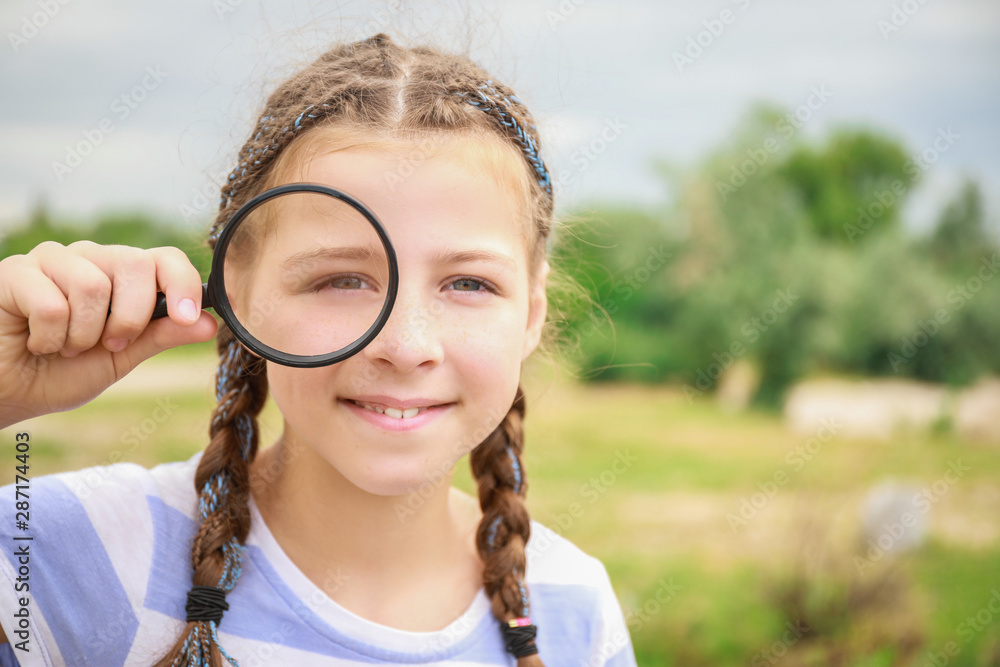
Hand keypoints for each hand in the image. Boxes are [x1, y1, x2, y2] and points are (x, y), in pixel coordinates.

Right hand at [0, 241, 217, 427]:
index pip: (164, 259)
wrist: (5, 392)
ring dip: (82, 334)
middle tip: (108, 345)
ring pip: (93, 284)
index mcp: (123, 277)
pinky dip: (49, 337)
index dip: (183, 284)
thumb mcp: (121, 359)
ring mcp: (53, 260)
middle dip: (130, 318)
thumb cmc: (59, 373)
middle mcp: (92, 260)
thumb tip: (211, 323)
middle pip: (136, 264)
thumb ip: (160, 336)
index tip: (189, 317)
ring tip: (65, 347)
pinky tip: (34, 341)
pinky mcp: (16, 271)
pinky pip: (52, 302)